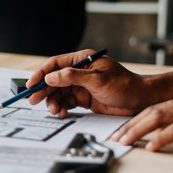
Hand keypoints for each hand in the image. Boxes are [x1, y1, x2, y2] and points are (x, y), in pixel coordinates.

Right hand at [27, 49, 145, 117]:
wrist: (141, 101)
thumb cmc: (124, 85)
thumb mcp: (97, 79)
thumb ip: (72, 77)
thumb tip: (50, 77)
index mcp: (82, 60)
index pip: (55, 64)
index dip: (41, 74)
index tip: (31, 84)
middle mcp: (79, 71)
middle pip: (54, 79)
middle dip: (43, 90)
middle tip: (34, 100)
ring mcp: (81, 85)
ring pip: (58, 92)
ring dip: (53, 101)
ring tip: (54, 110)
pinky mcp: (84, 98)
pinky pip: (66, 102)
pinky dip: (61, 107)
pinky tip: (61, 113)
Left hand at [110, 92, 172, 154]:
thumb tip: (156, 131)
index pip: (154, 107)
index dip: (135, 119)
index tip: (120, 130)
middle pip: (152, 111)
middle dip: (131, 125)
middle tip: (116, 137)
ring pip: (159, 118)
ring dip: (138, 130)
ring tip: (126, 141)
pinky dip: (160, 139)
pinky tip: (150, 147)